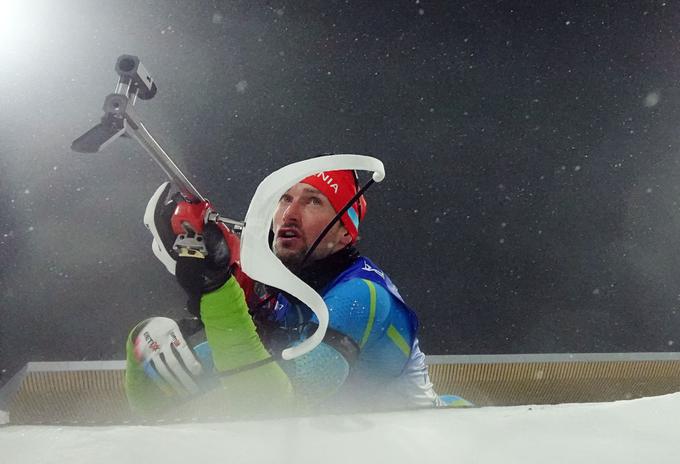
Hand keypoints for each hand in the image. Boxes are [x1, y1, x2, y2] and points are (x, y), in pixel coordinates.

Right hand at [131, 317, 203, 395]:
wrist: (145, 324)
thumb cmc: (169, 326)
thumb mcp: (180, 323)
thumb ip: (192, 330)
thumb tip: (207, 344)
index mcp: (172, 331)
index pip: (182, 348)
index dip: (190, 361)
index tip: (198, 372)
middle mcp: (160, 342)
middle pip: (173, 363)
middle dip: (184, 378)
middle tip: (194, 390)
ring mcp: (151, 351)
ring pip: (164, 370)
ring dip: (174, 383)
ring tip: (184, 393)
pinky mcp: (145, 358)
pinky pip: (153, 372)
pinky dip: (161, 382)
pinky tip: (170, 391)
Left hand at [144, 182, 238, 315]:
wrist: (210, 290)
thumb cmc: (212, 271)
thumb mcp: (216, 248)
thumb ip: (210, 231)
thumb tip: (206, 218)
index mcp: (169, 244)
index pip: (154, 216)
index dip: (159, 199)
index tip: (169, 187)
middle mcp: (162, 246)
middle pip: (163, 218)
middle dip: (178, 208)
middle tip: (195, 207)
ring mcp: (164, 250)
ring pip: (168, 226)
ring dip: (181, 218)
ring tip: (200, 220)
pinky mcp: (169, 253)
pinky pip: (173, 233)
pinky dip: (183, 227)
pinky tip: (197, 231)